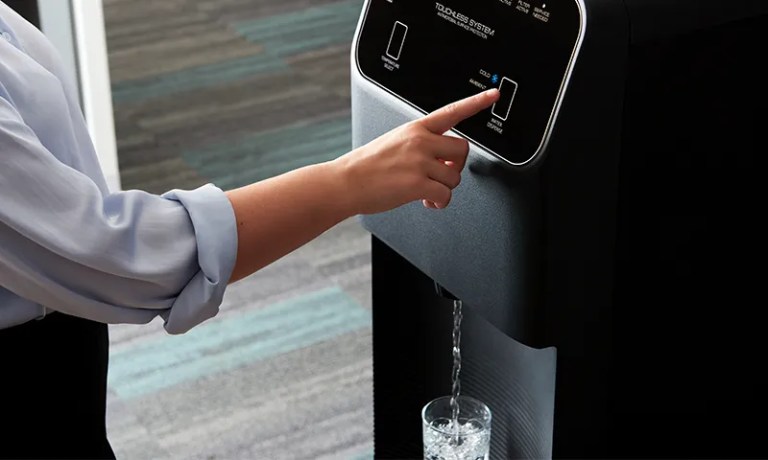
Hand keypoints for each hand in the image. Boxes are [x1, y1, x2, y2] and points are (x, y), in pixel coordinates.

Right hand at [334, 89, 499, 214]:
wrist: (346, 182)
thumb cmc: (367, 166)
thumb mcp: (394, 142)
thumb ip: (421, 145)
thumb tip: (444, 162)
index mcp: (415, 128)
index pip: (452, 112)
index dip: (476, 103)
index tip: (493, 94)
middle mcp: (420, 141)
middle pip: (462, 150)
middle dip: (456, 166)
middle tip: (440, 175)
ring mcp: (420, 162)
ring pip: (455, 176)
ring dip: (445, 188)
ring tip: (426, 191)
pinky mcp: (418, 184)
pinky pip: (446, 195)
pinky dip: (440, 203)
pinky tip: (426, 201)